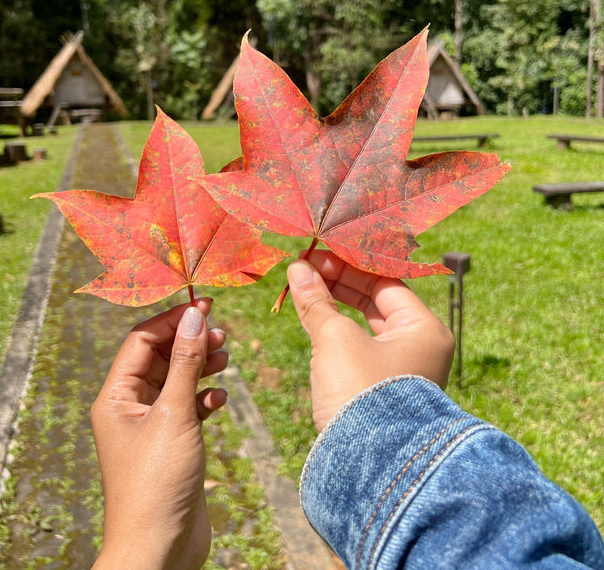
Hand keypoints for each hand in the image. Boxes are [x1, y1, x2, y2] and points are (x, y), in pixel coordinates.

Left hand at [91, 299, 227, 569]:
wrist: (160, 548)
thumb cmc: (157, 482)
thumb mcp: (174, 414)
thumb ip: (186, 362)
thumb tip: (194, 315)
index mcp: (116, 396)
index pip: (141, 341)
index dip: (172, 320)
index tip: (205, 306)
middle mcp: (130, 407)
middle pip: (161, 358)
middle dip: (190, 342)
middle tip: (221, 334)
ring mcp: (151, 426)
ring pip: (177, 381)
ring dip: (200, 366)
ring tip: (225, 358)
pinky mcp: (172, 442)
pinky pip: (188, 407)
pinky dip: (205, 397)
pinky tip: (220, 399)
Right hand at [287, 251, 454, 431]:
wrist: (369, 466)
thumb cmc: (361, 392)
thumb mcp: (336, 340)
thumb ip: (317, 302)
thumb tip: (297, 269)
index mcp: (423, 329)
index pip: (385, 282)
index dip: (349, 265)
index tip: (317, 255)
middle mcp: (418, 347)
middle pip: (376, 302)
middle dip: (338, 284)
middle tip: (305, 270)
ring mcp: (400, 370)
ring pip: (365, 326)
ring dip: (334, 307)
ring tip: (303, 290)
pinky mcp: (380, 390)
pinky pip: (358, 349)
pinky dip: (336, 334)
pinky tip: (314, 320)